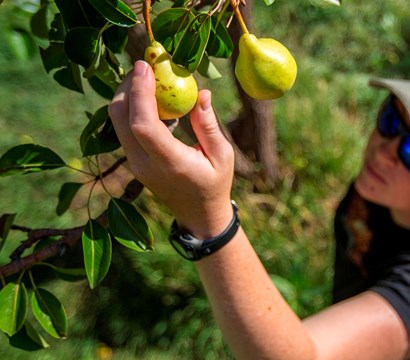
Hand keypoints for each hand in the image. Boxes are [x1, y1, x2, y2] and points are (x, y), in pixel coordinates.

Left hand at [109, 61, 234, 237]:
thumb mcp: (222, 155)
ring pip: (117, 122)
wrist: (198, 214)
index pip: (143, 126)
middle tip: (145, 66)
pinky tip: (149, 98)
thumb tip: (202, 92)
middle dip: (128, 86)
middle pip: (121, 118)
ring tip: (147, 78)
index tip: (146, 67)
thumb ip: (208, 125)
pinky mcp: (133, 160)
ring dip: (127, 95)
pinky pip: (123, 128)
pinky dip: (131, 107)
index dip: (140, 94)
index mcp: (169, 163)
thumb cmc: (215, 184)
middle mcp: (144, 164)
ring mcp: (134, 163)